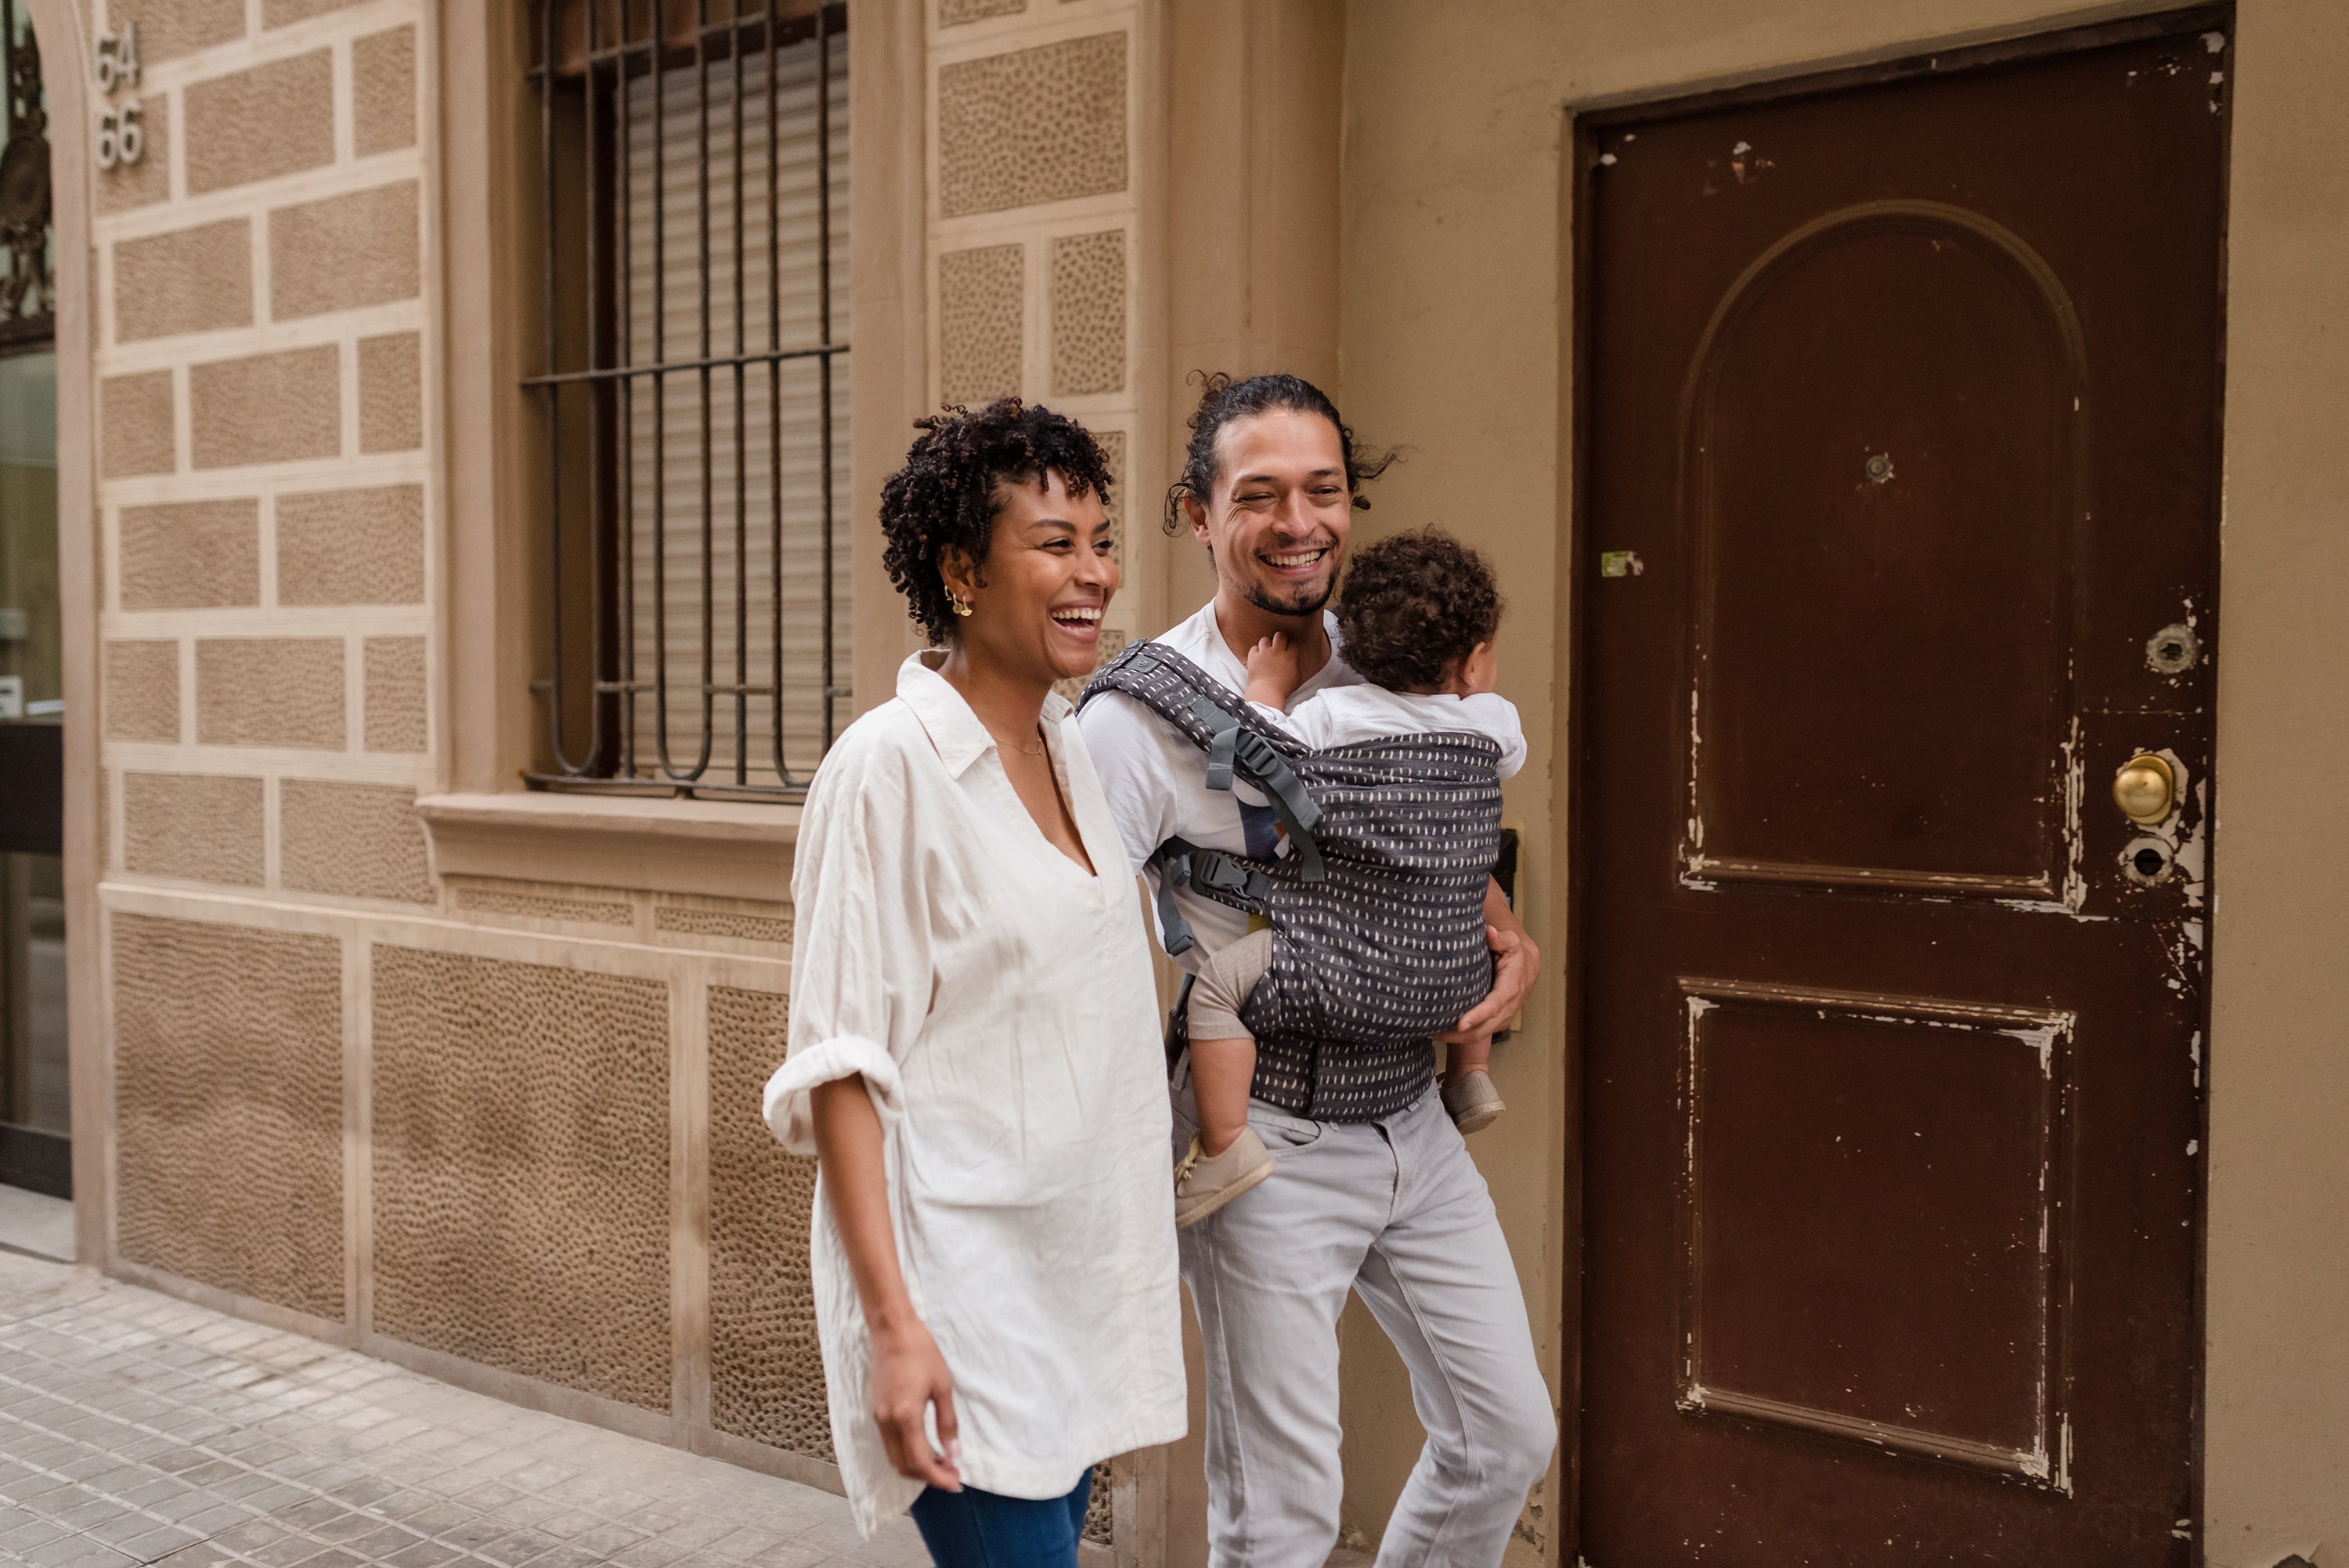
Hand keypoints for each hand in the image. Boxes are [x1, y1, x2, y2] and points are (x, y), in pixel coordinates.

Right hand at [869, 1316, 961, 1490]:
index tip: (956, 1482)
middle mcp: (887, 1422)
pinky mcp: (876, 1412)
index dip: (939, 1477)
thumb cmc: (921, 1353)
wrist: (893, 1331)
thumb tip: (954, 1454)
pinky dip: (907, 1453)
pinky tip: (925, 1446)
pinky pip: (890, 1444)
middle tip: (953, 1472)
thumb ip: (948, 1423)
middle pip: (904, 1466)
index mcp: (905, 1416)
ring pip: (895, 1458)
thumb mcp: (943, 1387)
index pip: (920, 1462)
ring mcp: (878, 1418)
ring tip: (942, 1461)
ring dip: (917, 1466)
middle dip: (929, 1476)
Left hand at [1244, 632, 1304, 708]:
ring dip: (1266, 644)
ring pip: (1265, 639)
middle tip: (1279, 645)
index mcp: (1290, 657)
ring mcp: (1264, 653)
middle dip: (1280, 639)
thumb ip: (1295, 666)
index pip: (1293, 643)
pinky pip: (1254, 648)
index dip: (1291, 646)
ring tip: (1266, 651)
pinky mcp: (1253, 657)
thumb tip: (1293, 661)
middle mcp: (1277, 652)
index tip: (1290, 650)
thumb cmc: (1282, 689)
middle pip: (1280, 635)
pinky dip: (1256, 652)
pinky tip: (1257, 657)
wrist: (1266, 693)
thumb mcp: (1296, 678)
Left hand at [1439, 921, 1538, 1042]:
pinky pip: (1480, 1035)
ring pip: (1481, 1035)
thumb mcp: (1510, 942)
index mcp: (1511, 987)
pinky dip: (1462, 1037)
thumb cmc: (1514, 952)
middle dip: (1460, 1035)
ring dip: (1457, 1039)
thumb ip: (1499, 938)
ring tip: (1433, 1033)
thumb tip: (1489, 932)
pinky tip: (1443, 1031)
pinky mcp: (1498, 1022)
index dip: (1478, 1015)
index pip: (1494, 1005)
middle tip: (1434, 1032)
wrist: (1527, 966)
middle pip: (1485, 1028)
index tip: (1460, 1023)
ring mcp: (1504, 1017)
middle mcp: (1509, 1006)